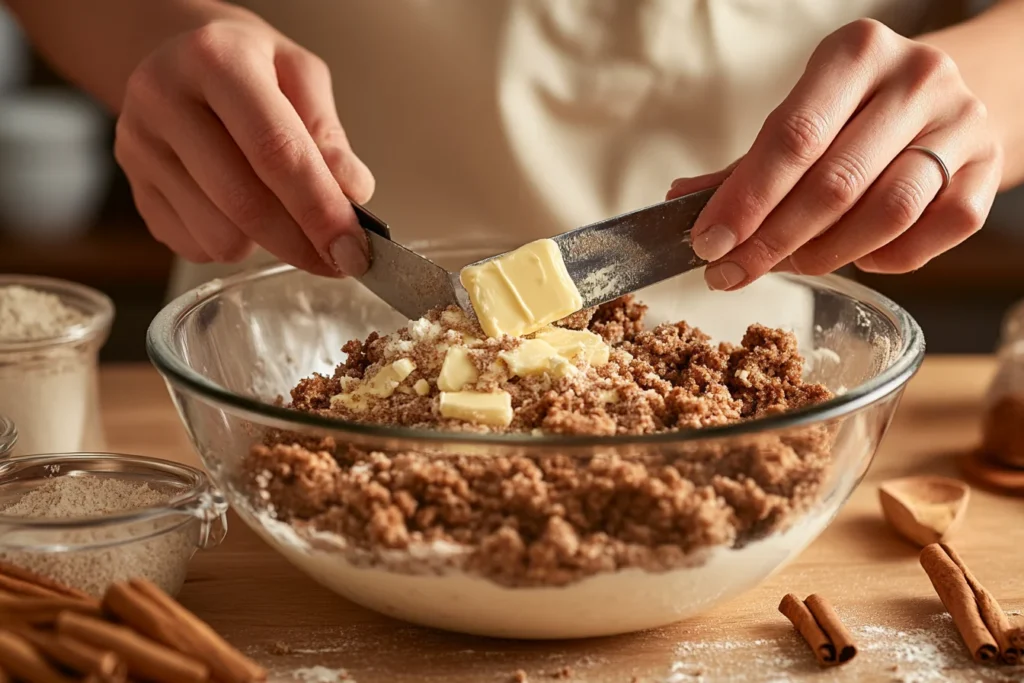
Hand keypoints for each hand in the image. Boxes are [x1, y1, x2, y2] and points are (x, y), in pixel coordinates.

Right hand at [115, 14, 373, 275]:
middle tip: (341, 259)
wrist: (181, 54)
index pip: (275, 151)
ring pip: (219, 237)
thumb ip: (327, 133)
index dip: (320, 210)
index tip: (355, 249)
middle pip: (244, 203)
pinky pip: (196, 247)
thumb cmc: (251, 65)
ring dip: (266, 244)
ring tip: (282, 211)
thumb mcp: (301, 75)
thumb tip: (352, 194)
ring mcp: (139, 147)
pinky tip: (241, 210)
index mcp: (216, 60)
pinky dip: (234, 244)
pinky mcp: (133, 187)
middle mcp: (163, 99)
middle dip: (302, 244)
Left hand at [667, 19, 1002, 289]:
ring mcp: (962, 123)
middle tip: (731, 272)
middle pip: (836, 182)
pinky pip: (933, 233)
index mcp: (856, 53)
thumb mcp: (803, 115)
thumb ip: (746, 164)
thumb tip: (680, 202)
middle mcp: (917, 78)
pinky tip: (858, 256)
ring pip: (888, 212)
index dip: (746, 200)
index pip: (793, 137)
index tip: (708, 243)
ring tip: (791, 265)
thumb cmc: (860, 111)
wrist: (960, 90)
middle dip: (772, 241)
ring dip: (827, 254)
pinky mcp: (990, 168)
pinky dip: (887, 258)